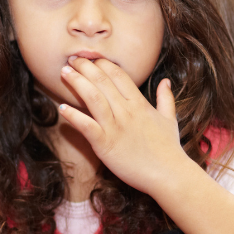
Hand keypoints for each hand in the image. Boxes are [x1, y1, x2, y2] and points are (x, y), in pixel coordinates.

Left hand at [57, 56, 188, 194]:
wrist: (169, 174)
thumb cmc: (169, 149)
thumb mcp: (170, 119)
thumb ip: (166, 98)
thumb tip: (165, 81)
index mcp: (140, 104)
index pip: (119, 75)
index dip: (103, 64)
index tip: (92, 58)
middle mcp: (127, 112)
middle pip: (103, 81)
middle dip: (85, 67)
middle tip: (72, 58)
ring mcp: (115, 127)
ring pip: (93, 98)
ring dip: (77, 82)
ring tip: (64, 72)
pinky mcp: (106, 144)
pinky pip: (86, 126)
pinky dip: (73, 116)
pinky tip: (62, 108)